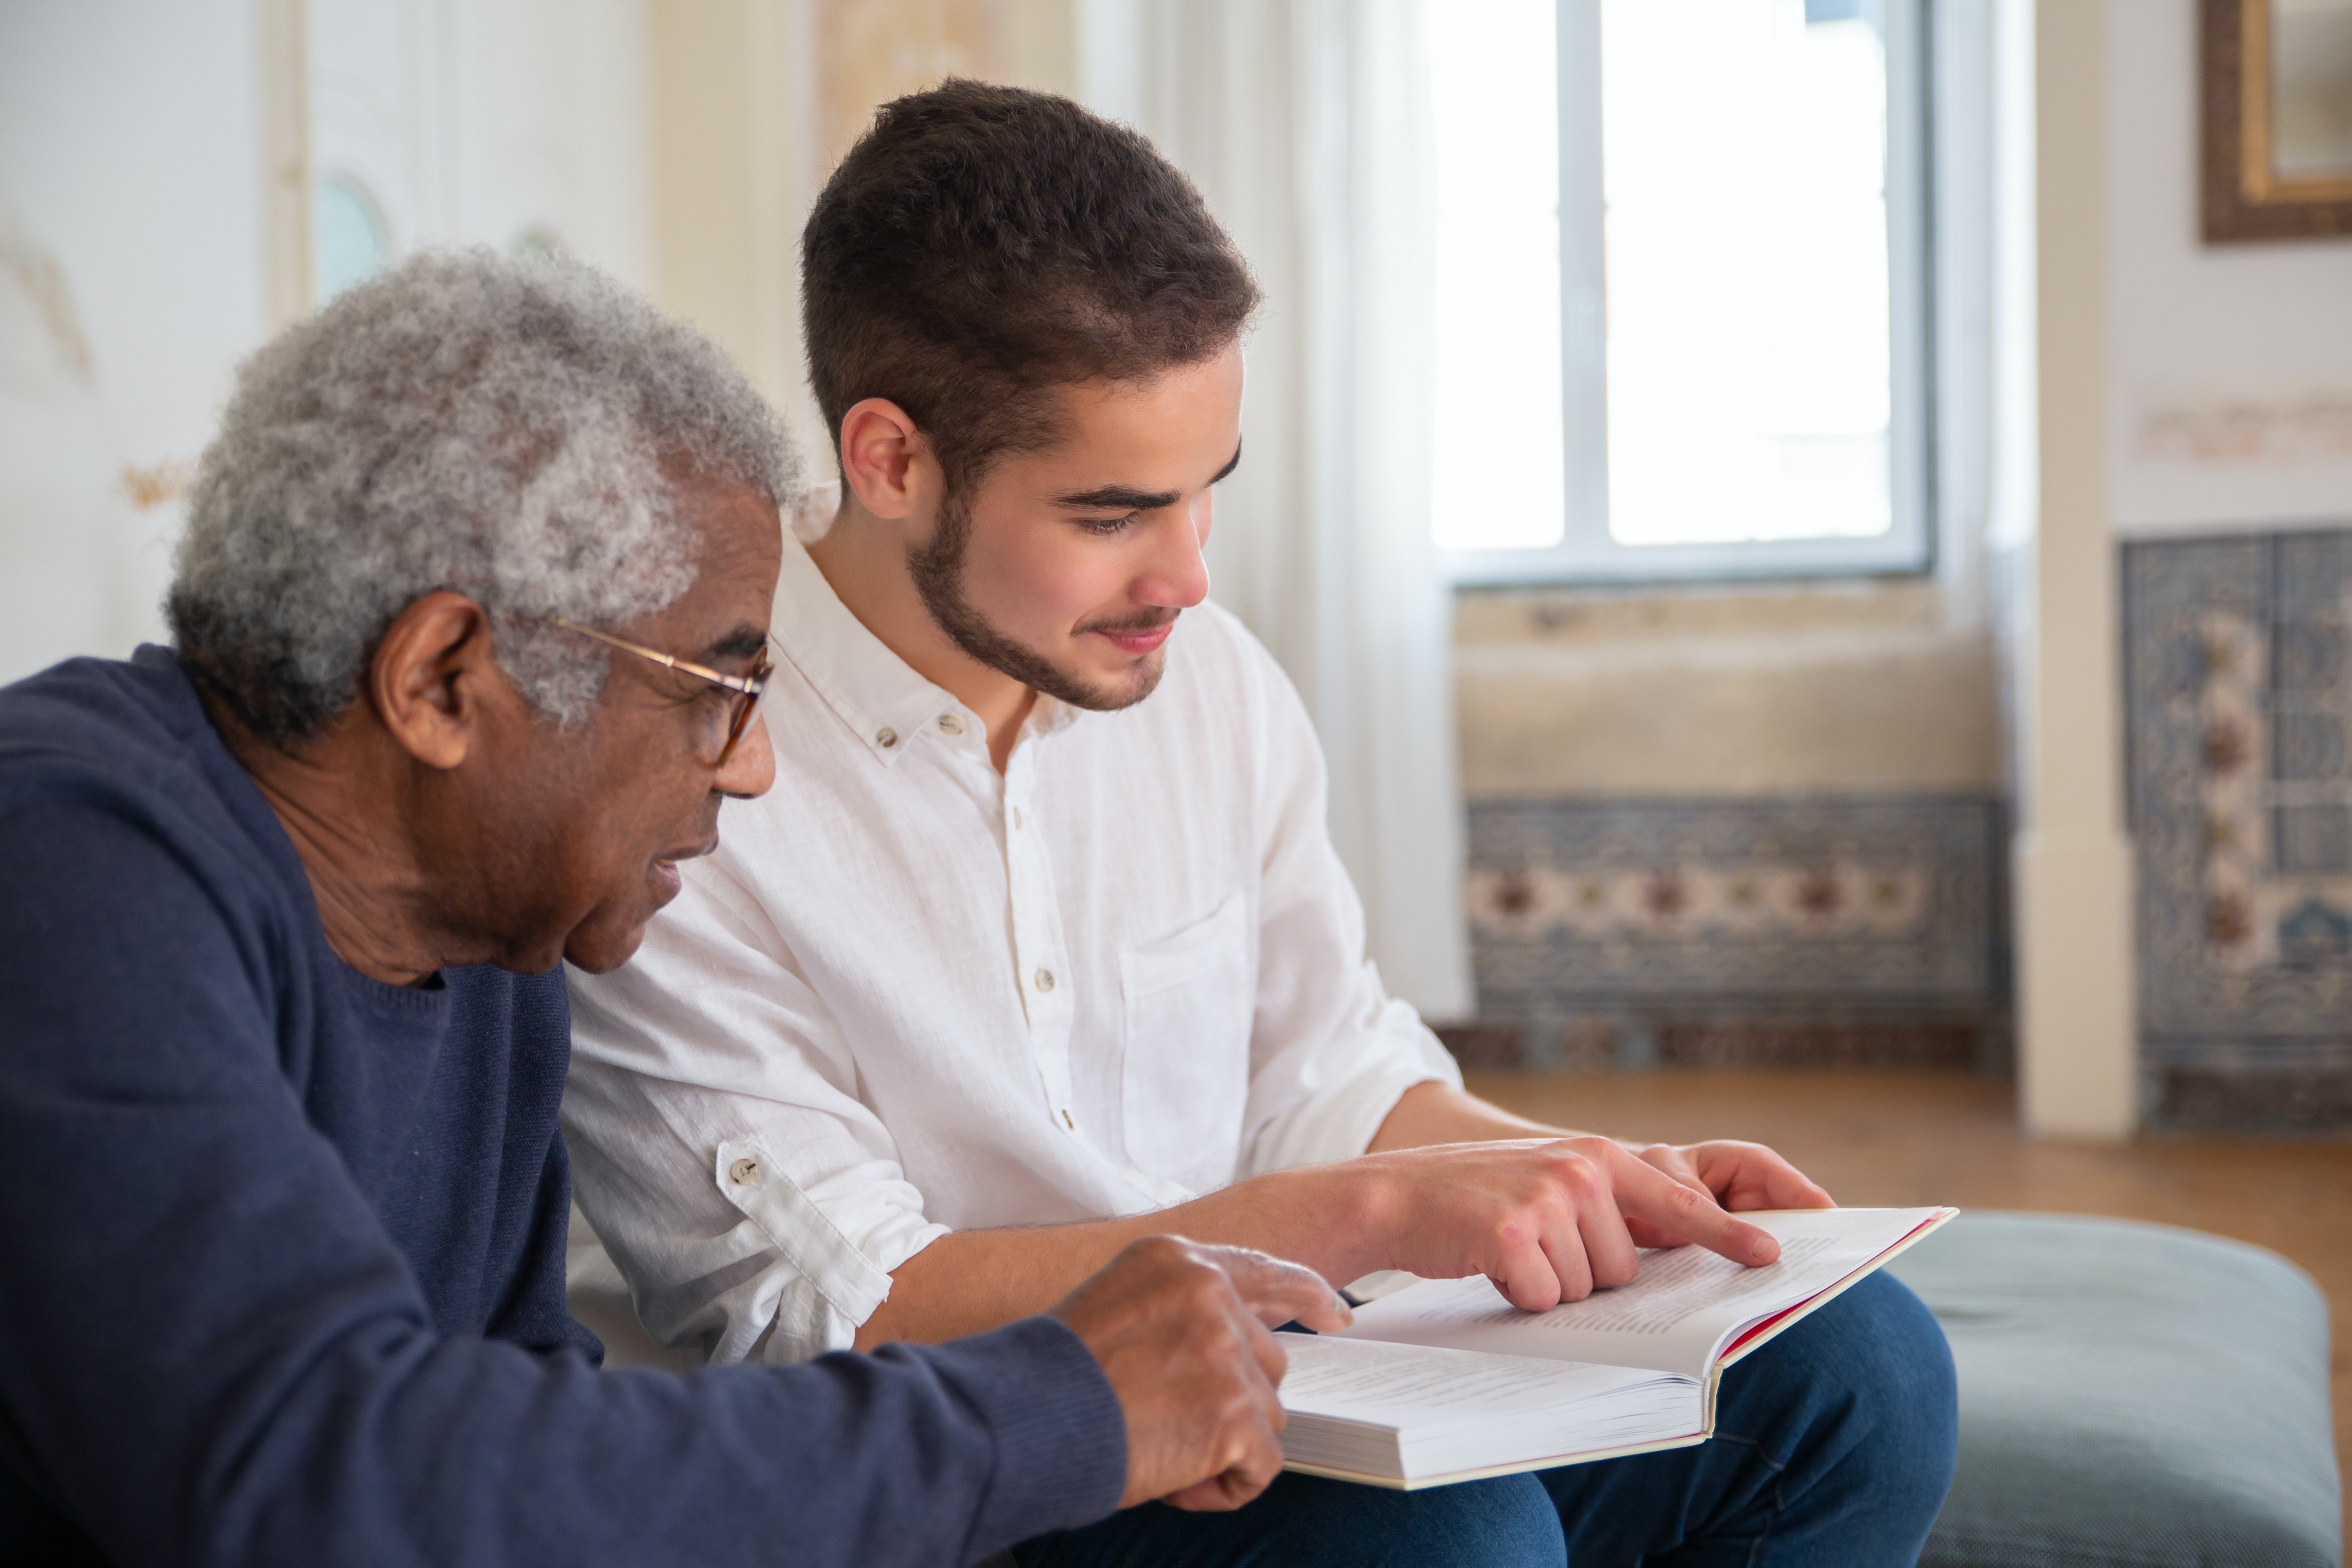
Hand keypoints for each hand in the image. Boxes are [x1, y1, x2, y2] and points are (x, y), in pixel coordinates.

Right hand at [1048, 1236, 1352, 1510]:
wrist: (1017, 1421)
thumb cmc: (1051, 1380)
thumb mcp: (1115, 1310)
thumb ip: (1175, 1314)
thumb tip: (1236, 1354)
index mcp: (1175, 1260)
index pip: (1263, 1268)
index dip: (1306, 1294)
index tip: (1336, 1315)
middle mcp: (1207, 1291)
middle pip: (1267, 1359)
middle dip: (1234, 1403)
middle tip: (1173, 1430)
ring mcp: (1223, 1348)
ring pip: (1266, 1413)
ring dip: (1224, 1446)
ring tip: (1160, 1453)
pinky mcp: (1233, 1410)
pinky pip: (1263, 1464)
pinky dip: (1228, 1487)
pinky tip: (1178, 1483)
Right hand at [1357, 1137, 1794, 1311]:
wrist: (1397, 1195)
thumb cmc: (1478, 1198)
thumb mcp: (1551, 1180)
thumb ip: (1608, 1200)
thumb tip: (1668, 1244)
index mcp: (1597, 1156)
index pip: (1678, 1203)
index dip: (1727, 1233)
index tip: (1769, 1254)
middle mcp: (1581, 1171)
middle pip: (1625, 1267)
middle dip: (1584, 1271)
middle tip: (1535, 1244)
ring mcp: (1547, 1201)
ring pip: (1586, 1288)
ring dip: (1549, 1283)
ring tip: (1510, 1248)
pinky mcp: (1511, 1235)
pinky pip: (1543, 1298)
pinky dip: (1518, 1294)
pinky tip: (1491, 1262)